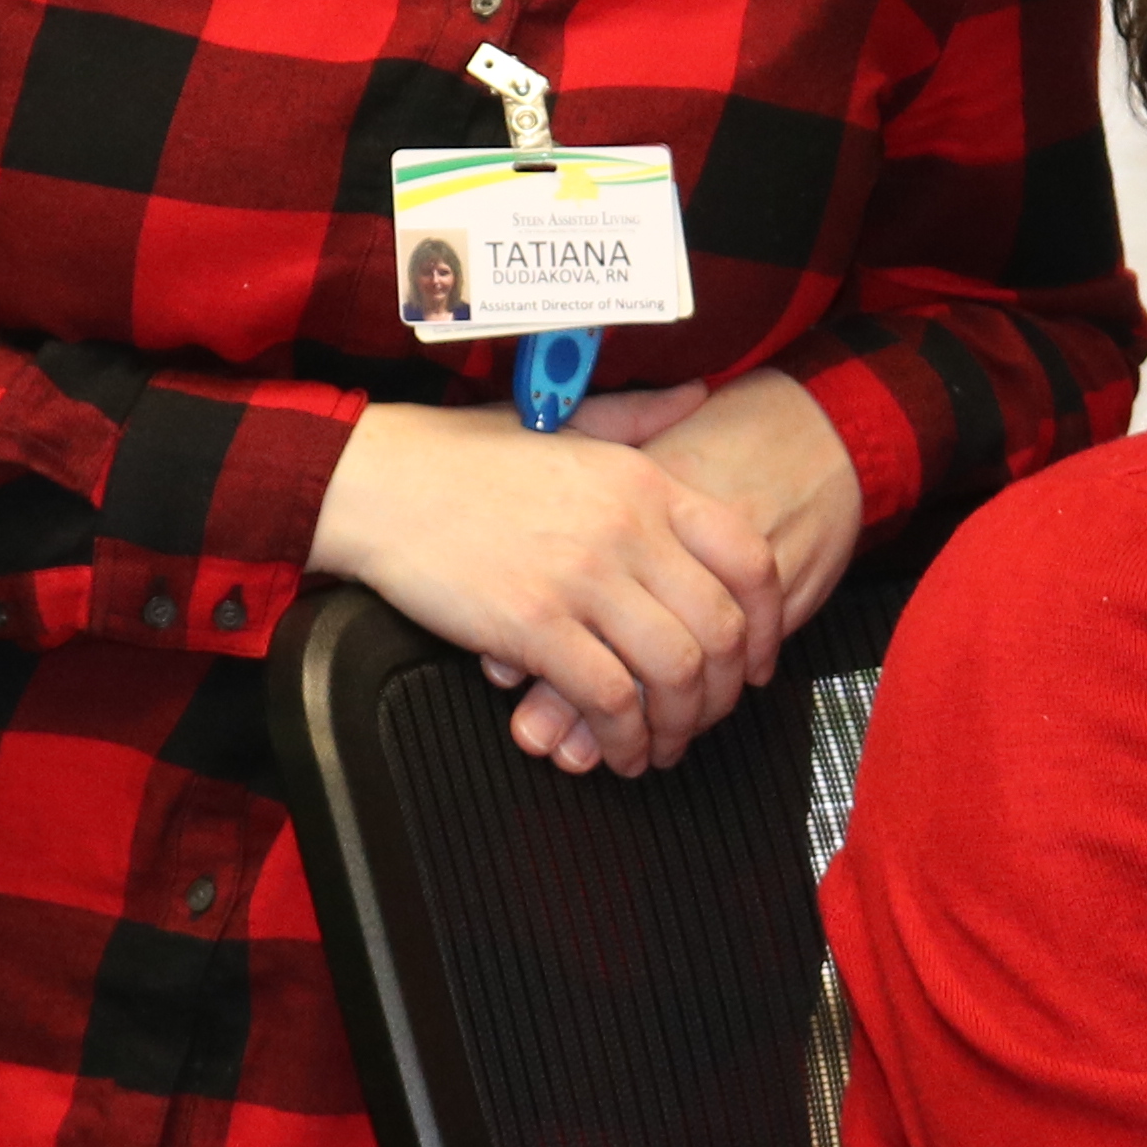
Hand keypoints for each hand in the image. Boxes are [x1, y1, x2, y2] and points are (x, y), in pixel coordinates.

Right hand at [311, 402, 786, 775]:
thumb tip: (699, 395)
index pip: (747, 557)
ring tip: (662, 746)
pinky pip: (608, 697)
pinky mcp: (532, 625)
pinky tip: (617, 750)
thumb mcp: (567, 422)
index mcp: (644, 481)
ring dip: (679, 725)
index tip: (759, 660)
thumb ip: (641, 417)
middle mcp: (627, 528)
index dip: (769, 622)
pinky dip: (624, 737)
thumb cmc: (462, 457)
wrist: (378, 482)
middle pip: (722, 627)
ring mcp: (582, 577)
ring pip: (675, 670)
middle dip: (727, 691)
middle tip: (707, 718)